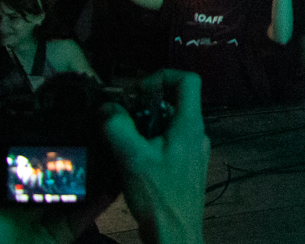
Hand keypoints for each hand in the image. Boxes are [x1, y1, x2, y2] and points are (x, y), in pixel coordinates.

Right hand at [101, 70, 208, 243]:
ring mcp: (193, 150)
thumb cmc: (158, 195)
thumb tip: (107, 106)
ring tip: (120, 139)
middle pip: (174, 101)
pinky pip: (167, 141)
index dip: (160, 77)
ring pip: (168, 123)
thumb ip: (117, 126)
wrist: (175, 233)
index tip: (135, 93)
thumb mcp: (131, 157)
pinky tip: (129, 157)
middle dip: (144, 103)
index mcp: (190, 125)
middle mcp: (197, 134)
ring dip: (143, 124)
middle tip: (119, 118)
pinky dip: (148, 141)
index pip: (187, 80)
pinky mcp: (185, 165)